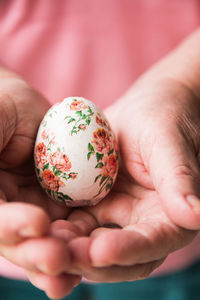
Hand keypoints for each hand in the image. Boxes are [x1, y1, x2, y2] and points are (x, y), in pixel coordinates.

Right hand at [0, 75, 79, 297]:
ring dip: (57, 260)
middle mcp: (8, 210)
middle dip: (35, 252)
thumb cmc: (4, 107)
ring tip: (70, 273)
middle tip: (56, 259)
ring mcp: (33, 209)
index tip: (35, 223)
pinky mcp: (60, 205)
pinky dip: (77, 246)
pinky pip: (69, 229)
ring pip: (43, 242)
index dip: (9, 226)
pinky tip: (89, 261)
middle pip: (17, 240)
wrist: (31, 109)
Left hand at [50, 78, 199, 284]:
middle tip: (62, 255)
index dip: (129, 250)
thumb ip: (181, 179)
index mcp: (171, 215)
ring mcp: (118, 214)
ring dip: (71, 248)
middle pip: (121, 256)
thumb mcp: (170, 143)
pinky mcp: (96, 205)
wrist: (142, 110)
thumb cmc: (163, 118)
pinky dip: (63, 228)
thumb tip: (197, 216)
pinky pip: (77, 223)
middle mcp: (145, 222)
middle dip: (92, 259)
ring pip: (94, 243)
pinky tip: (44, 224)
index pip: (154, 242)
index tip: (101, 251)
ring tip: (46, 242)